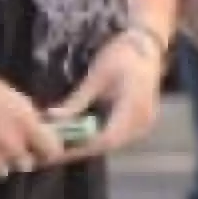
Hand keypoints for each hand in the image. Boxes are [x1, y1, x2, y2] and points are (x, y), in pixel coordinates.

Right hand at [0, 65, 62, 181]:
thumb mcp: (5, 92)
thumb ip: (23, 114)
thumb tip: (34, 125)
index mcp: (25, 124)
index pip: (52, 150)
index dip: (46, 149)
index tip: (40, 146)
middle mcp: (12, 148)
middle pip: (27, 164)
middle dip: (18, 155)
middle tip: (2, 140)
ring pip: (2, 171)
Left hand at [47, 28, 164, 161]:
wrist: (147, 46)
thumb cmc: (121, 55)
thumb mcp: (96, 76)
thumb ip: (76, 101)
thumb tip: (51, 117)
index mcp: (132, 108)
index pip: (105, 138)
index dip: (80, 148)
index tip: (57, 151)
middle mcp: (142, 121)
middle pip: (109, 145)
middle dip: (81, 149)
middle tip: (55, 152)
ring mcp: (144, 124)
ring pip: (113, 143)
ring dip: (89, 145)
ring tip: (64, 145)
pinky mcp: (141, 124)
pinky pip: (119, 137)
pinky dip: (99, 137)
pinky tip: (81, 136)